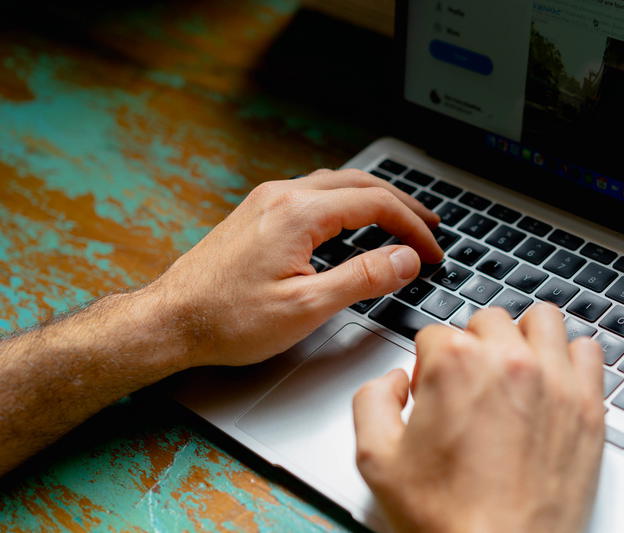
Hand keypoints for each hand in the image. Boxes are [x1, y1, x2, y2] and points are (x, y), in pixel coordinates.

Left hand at [150, 169, 442, 367]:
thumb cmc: (229, 319)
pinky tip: (352, 221)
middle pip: (359, 184)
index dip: (412, 227)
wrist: (171, 320)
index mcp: (298, 213)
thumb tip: (405, 259)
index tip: (431, 252)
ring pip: (335, 184)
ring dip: (373, 199)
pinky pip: (313, 193)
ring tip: (400, 218)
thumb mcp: (307, 307)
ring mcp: (266, 201)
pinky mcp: (257, 213)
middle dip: (401, 203)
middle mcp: (282, 195)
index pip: (375, 204)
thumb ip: (363, 278)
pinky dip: (346, 203)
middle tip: (430, 225)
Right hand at [353, 304, 604, 532]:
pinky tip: (551, 382)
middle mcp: (508, 361)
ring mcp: (554, 380)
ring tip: (512, 371)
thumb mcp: (375, 459)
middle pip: (487, 320)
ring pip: (542, 320)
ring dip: (522, 338)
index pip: (434, 333)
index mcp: (454, 364)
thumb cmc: (449, 519)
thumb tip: (392, 381)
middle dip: (472, 346)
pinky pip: (587, 351)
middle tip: (468, 385)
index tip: (432, 390)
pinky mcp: (587, 405)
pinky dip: (569, 358)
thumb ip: (371, 400)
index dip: (427, 365)